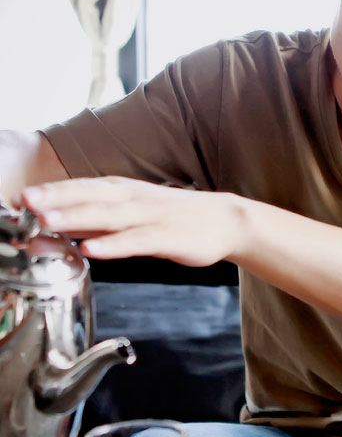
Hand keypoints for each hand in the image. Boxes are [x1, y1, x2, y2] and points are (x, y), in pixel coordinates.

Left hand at [19, 176, 241, 266]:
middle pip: (89, 196)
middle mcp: (133, 198)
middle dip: (55, 199)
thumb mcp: (134, 210)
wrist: (225, 220)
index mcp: (123, 190)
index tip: (19, 197)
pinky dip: (112, 244)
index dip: (51, 191)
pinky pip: (135, 241)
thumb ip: (97, 217)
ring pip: (108, 216)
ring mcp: (150, 217)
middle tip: (24, 202)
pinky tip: (90, 249)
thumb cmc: (175, 217)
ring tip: (46, 220)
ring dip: (76, 216)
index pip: (81, 187)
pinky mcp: (166, 238)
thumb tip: (59, 223)